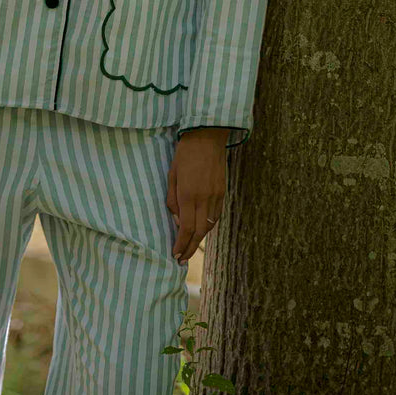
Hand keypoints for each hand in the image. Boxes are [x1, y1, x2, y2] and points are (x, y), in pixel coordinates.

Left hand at [166, 130, 225, 263]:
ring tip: (190, 246)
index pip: (186, 228)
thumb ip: (173, 199)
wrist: (207, 135)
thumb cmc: (185, 153)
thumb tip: (177, 220)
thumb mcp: (172, 175)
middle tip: (182, 259)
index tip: (176, 255)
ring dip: (199, 238)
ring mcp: (216, 195)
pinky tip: (201, 229)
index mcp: (188, 194)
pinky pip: (216, 214)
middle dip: (190, 247)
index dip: (181, 245)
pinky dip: (209, 225)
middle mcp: (204, 198)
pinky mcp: (223, 191)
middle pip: (199, 231)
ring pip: (210, 225)